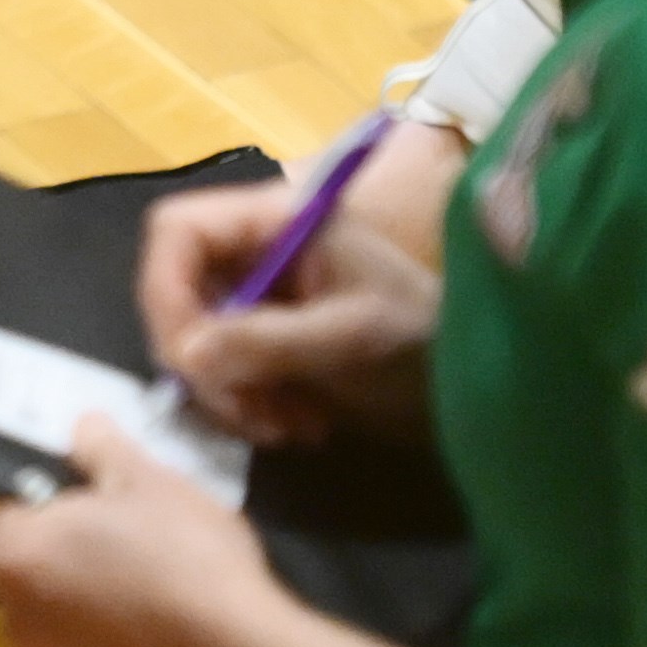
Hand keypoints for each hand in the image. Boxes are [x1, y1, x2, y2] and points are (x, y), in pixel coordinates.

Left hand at [0, 415, 305, 646]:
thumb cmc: (185, 557)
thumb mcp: (148, 481)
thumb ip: (102, 448)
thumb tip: (81, 425)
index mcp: (12, 557)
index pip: (14, 508)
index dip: (57, 496)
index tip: (100, 494)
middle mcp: (16, 619)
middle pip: (35, 565)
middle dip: (72, 548)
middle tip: (133, 534)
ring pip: (66, 615)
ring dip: (94, 597)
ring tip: (155, 582)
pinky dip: (120, 643)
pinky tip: (167, 630)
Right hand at [139, 174, 442, 446]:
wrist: (481, 377)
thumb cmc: (425, 337)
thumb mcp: (353, 334)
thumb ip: (269, 340)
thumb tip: (183, 356)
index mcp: (274, 218)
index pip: (177, 229)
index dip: (165, 287)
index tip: (188, 357)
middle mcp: (253, 247)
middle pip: (175, 288)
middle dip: (200, 357)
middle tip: (243, 410)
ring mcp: (256, 292)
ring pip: (192, 336)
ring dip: (226, 392)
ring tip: (282, 428)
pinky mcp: (264, 334)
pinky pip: (220, 366)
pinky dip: (245, 404)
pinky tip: (294, 426)